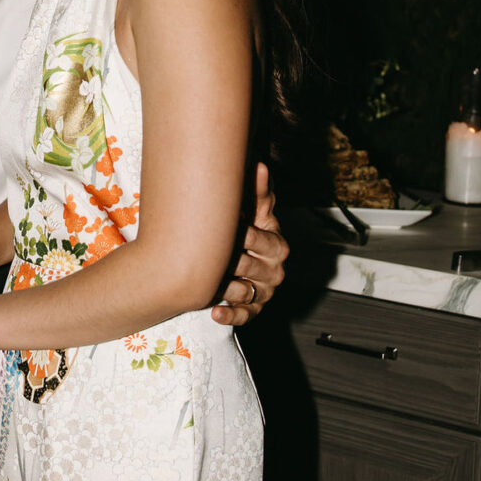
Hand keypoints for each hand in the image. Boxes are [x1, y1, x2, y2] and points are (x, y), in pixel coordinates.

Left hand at [211, 160, 288, 325]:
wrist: (241, 259)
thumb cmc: (247, 230)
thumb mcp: (255, 212)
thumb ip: (258, 192)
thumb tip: (260, 164)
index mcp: (277, 244)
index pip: (260, 239)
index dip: (240, 234)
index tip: (220, 227)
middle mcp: (274, 270)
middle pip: (249, 265)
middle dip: (228, 259)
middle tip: (204, 254)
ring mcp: (264, 291)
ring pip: (245, 291)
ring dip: (224, 286)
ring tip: (204, 282)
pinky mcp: (254, 309)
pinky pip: (245, 315)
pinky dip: (230, 315)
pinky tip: (214, 312)